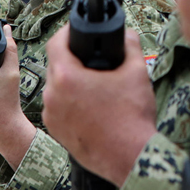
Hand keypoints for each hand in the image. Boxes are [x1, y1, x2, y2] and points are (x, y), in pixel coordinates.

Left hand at [43, 26, 155, 185]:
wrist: (131, 157)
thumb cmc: (132, 117)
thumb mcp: (136, 71)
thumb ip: (130, 44)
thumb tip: (127, 35)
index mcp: (67, 77)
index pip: (56, 43)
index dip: (66, 32)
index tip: (76, 31)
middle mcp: (53, 96)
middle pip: (55, 65)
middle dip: (71, 58)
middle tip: (90, 58)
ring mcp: (52, 116)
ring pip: (56, 88)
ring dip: (70, 81)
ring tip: (93, 83)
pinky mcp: (57, 132)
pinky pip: (58, 108)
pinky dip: (70, 102)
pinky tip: (90, 105)